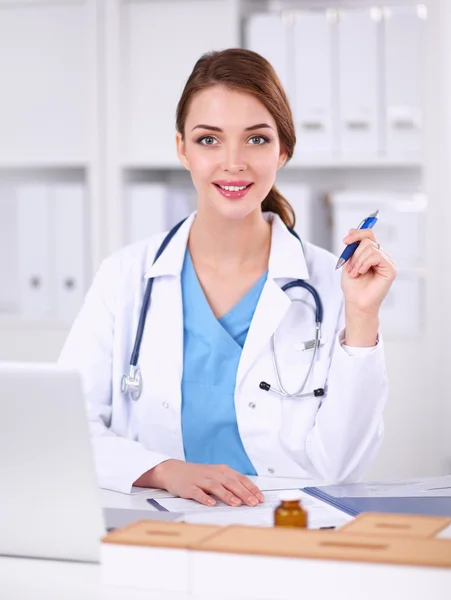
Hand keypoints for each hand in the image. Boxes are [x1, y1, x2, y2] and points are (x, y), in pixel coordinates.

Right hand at [143, 460, 263, 506]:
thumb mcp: (216, 475)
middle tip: (253, 503)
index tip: (260, 498)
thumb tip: (249, 494)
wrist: (173, 470)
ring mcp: (201, 480)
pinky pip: (198, 493)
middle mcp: (213, 474)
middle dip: (244, 493)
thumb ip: (230, 483)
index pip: (240, 479)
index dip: (251, 488)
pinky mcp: (189, 487)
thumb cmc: (198, 475)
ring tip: (236, 504)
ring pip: (216, 487)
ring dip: (227, 495)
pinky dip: (205, 498)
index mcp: (222, 470)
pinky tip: (211, 503)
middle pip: (231, 483)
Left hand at [341, 228, 396, 314]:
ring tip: (355, 273)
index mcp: (372, 253)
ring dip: (357, 261)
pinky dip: (364, 264)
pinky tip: (362, 273)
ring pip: (370, 248)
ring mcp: (387, 262)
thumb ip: (352, 247)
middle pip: (367, 241)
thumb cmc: (353, 286)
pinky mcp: (391, 269)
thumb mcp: (348, 262)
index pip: (368, 235)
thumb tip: (352, 229)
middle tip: (351, 268)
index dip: (357, 234)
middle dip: (354, 254)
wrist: (356, 302)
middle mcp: (381, 256)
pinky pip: (376, 256)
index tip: (345, 241)